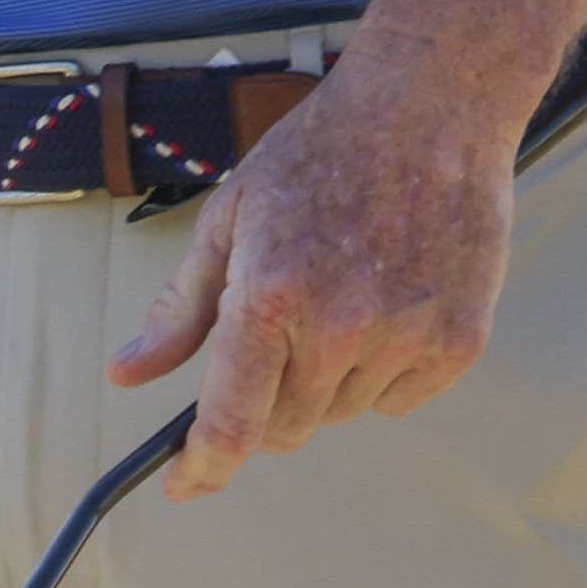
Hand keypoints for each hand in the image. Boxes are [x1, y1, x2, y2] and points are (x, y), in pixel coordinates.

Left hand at [108, 45, 518, 500]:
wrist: (431, 104)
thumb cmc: (323, 150)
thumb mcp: (232, 215)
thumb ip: (182, 308)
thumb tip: (128, 375)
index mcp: (271, 296)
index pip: (230, 424)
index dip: (202, 468)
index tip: (185, 483)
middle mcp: (339, 329)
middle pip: (285, 428)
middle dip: (266, 401)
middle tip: (280, 333)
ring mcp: (405, 338)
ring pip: (343, 413)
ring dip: (327, 381)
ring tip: (343, 292)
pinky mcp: (459, 343)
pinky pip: (401, 399)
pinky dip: (384, 371)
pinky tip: (388, 300)